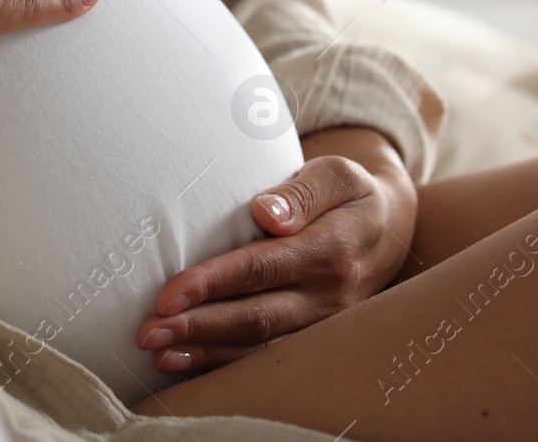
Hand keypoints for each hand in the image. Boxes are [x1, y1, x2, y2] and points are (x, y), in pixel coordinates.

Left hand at [135, 127, 416, 373]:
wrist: (390, 227)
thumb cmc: (349, 194)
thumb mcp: (337, 174)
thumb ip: (304, 192)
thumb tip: (267, 213)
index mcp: (330, 250)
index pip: (262, 269)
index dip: (213, 283)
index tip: (168, 294)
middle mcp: (328, 295)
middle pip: (255, 317)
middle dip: (198, 326)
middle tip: (147, 332)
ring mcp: (322, 323)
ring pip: (258, 346)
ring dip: (204, 351)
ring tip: (157, 352)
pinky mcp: (311, 336)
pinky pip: (265, 357)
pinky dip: (221, 363)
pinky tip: (182, 361)